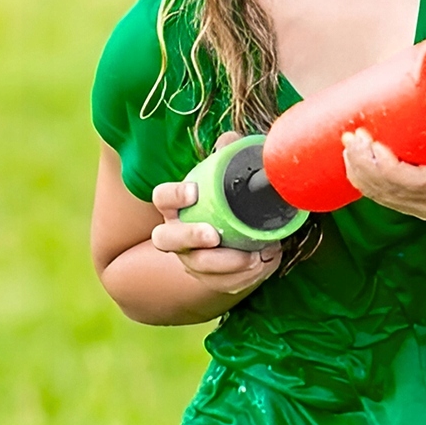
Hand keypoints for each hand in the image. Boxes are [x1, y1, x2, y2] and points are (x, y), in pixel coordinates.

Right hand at [149, 132, 281, 296]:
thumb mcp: (229, 176)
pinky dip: (243, 277)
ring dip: (226, 263)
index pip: (162, 197)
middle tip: (214, 235)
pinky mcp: (210, 279)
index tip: (194, 191)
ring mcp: (190, 259)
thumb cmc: (228, 199)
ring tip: (254, 256)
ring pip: (198, 266)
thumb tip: (230, 140)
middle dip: (189, 237)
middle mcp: (176, 235)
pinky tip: (263, 264)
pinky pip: (222, 284)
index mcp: (176, 206)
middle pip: (167, 239)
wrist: (238, 236)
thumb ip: (228, 156)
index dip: (173, 195)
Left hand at [341, 127, 425, 220]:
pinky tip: (352, 165)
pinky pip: (381, 199)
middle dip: (365, 162)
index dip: (386, 165)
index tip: (373, 141)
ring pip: (383, 194)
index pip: (413, 179)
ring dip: (359, 170)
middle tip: (354, 136)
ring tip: (348, 144)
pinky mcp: (412, 208)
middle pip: (393, 187)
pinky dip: (362, 182)